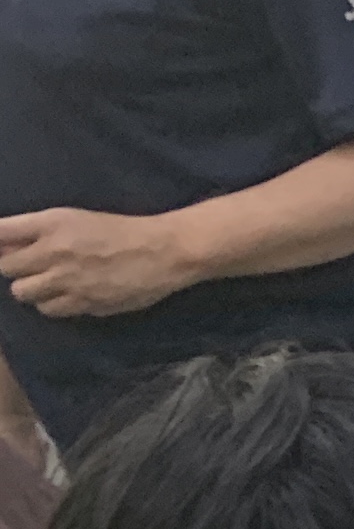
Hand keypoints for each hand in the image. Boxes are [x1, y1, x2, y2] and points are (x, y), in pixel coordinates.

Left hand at [0, 207, 207, 318]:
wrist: (163, 251)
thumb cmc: (119, 231)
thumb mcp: (73, 219)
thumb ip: (37, 231)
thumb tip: (5, 245)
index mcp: (51, 224)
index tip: (5, 248)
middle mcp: (53, 252)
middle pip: (4, 267)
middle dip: (13, 267)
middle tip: (31, 266)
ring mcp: (68, 281)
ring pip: (22, 292)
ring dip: (31, 288)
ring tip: (48, 283)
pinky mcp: (83, 303)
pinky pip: (49, 309)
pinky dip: (51, 304)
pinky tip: (66, 295)